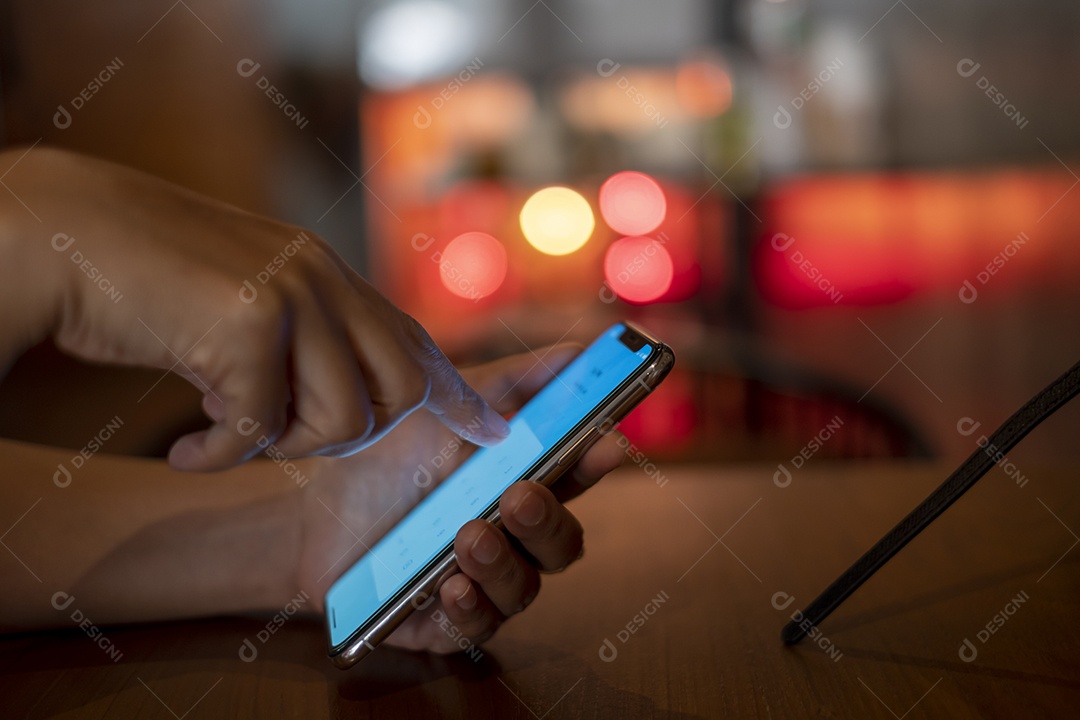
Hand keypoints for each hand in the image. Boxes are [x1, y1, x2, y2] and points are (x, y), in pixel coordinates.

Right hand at [0, 147, 507, 470]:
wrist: (63, 236)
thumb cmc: (148, 285)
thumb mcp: (245, 308)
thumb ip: (303, 340)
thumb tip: (352, 404)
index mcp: (326, 274)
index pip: (412, 339)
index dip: (456, 394)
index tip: (493, 431)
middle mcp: (322, 277)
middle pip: (398, 390)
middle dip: (347, 435)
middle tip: (281, 435)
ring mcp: (292, 293)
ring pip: (343, 417)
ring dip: (279, 444)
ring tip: (223, 429)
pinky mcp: (250, 320)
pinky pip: (260, 429)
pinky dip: (219, 455)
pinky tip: (184, 450)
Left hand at [296, 345, 625, 653]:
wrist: (315, 509)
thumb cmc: (388, 456)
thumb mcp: (441, 406)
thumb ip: (508, 385)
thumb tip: (576, 353)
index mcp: (520, 483)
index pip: (575, 479)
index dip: (596, 462)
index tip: (606, 442)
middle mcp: (511, 538)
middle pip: (562, 544)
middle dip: (548, 521)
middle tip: (519, 495)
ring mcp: (479, 582)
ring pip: (523, 588)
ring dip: (504, 563)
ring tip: (470, 534)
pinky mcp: (439, 623)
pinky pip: (472, 629)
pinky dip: (469, 607)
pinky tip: (450, 585)